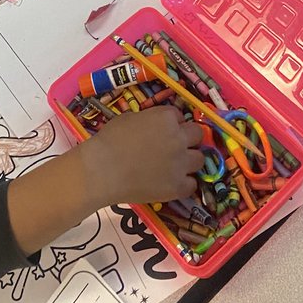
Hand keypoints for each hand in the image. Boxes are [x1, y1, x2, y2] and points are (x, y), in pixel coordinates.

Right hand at [79, 107, 204, 208]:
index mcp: (167, 118)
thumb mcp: (130, 118)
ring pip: (200, 159)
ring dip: (189, 160)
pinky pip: (192, 184)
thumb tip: (154, 126)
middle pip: (197, 134)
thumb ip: (150, 120)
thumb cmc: (111, 139)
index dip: (171, 123)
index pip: (179, 116)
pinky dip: (184, 183)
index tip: (162, 130)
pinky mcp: (178, 186)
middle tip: (174, 146)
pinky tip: (172, 182)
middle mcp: (179, 138)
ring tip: (175, 165)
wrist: (103, 169)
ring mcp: (181, 163)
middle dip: (188, 138)